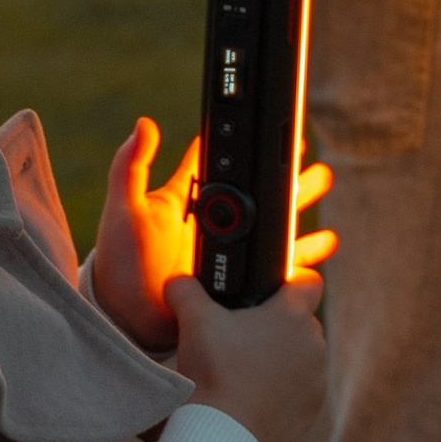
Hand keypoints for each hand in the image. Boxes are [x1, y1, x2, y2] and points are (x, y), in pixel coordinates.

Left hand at [95, 124, 337, 349]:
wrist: (127, 317)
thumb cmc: (118, 261)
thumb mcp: (123, 210)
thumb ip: (130, 168)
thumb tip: (144, 124)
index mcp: (187, 201)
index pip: (217, 163)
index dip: (239, 145)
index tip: (265, 125)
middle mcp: (212, 223)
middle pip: (255, 190)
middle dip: (282, 171)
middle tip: (305, 153)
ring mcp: (227, 251)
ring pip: (272, 223)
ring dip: (297, 204)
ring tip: (321, 183)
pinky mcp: (238, 279)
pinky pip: (277, 265)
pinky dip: (300, 255)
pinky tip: (322, 244)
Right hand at [163, 267, 327, 441]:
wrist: (223, 433)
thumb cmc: (214, 371)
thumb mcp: (194, 321)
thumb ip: (186, 290)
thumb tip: (178, 281)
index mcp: (293, 315)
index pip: (308, 282)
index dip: (290, 281)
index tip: (270, 291)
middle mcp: (313, 344)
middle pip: (300, 323)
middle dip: (277, 326)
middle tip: (243, 337)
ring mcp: (316, 380)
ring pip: (302, 358)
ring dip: (282, 360)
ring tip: (245, 371)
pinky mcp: (311, 410)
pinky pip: (300, 391)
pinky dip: (283, 392)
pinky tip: (253, 397)